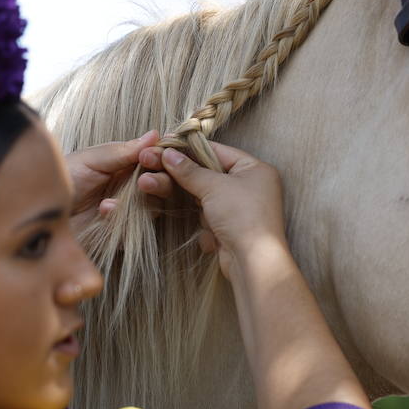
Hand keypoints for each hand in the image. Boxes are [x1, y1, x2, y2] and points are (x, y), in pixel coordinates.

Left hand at [65, 131, 174, 230]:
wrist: (40, 212)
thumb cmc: (62, 179)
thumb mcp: (91, 160)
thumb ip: (124, 151)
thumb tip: (156, 134)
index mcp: (126, 166)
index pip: (156, 161)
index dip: (161, 158)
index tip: (153, 155)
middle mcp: (132, 188)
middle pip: (164, 185)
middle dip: (160, 182)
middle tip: (144, 181)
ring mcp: (129, 212)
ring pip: (155, 208)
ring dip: (143, 202)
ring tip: (114, 200)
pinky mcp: (121, 234)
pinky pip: (136, 230)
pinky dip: (122, 220)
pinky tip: (104, 211)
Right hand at [159, 143, 286, 276]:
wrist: (254, 262)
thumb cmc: (242, 216)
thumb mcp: (214, 187)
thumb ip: (190, 170)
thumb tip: (169, 154)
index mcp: (255, 169)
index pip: (217, 151)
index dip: (190, 148)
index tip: (165, 145)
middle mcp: (251, 186)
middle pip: (209, 174)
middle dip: (183, 176)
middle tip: (154, 166)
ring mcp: (241, 209)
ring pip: (206, 197)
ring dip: (194, 202)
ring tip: (171, 198)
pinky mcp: (232, 228)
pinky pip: (210, 217)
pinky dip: (205, 224)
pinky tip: (210, 235)